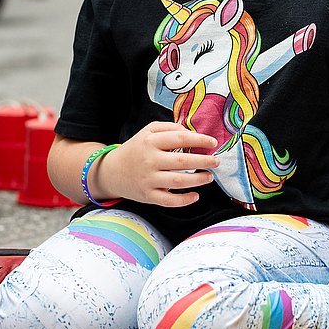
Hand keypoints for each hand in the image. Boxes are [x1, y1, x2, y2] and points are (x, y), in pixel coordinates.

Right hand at [96, 122, 218, 206]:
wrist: (112, 171)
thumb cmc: (136, 149)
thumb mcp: (148, 131)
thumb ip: (170, 128)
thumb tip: (192, 133)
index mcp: (151, 142)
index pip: (180, 138)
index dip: (200, 140)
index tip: (213, 143)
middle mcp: (149, 160)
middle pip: (183, 160)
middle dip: (204, 161)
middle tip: (216, 161)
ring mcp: (148, 179)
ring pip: (179, 181)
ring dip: (198, 179)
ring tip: (209, 177)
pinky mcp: (148, 195)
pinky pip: (169, 200)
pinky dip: (184, 200)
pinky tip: (195, 195)